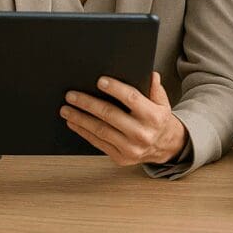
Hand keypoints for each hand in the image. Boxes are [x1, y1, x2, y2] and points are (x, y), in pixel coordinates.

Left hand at [61, 72, 186, 165]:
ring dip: (80, 119)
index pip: (132, 99)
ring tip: (67, 109)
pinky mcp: (121, 158)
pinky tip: (74, 123)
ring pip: (100, 130)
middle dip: (88, 104)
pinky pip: (98, 143)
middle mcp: (142, 133)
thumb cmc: (159, 120)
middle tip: (72, 95)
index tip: (99, 81)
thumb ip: (155, 88)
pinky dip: (84, 132)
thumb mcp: (162, 102)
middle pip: (110, 115)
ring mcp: (131, 148)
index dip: (115, 89)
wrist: (165, 147)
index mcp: (154, 116)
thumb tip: (150, 74)